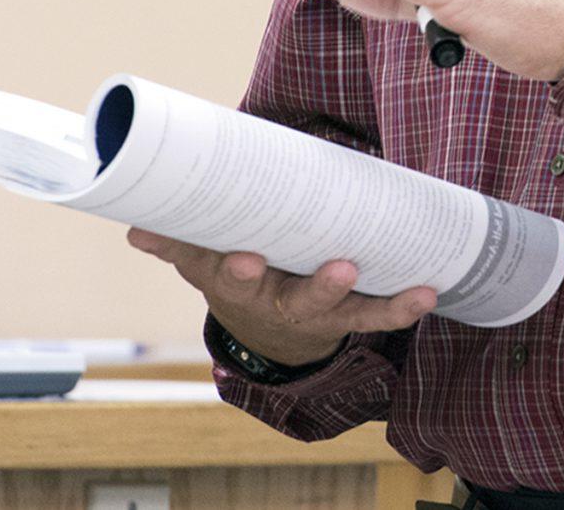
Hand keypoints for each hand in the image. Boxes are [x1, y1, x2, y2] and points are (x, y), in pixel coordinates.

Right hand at [126, 228, 436, 368]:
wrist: (270, 334)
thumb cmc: (240, 274)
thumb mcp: (202, 260)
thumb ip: (177, 240)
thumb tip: (135, 228)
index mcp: (241, 286)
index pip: (234, 279)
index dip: (238, 270)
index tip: (245, 258)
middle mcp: (280, 304)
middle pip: (297, 300)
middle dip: (316, 287)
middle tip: (340, 270)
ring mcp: (319, 313)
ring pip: (342, 311)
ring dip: (367, 297)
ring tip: (397, 284)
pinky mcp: (349, 315)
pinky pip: (376, 314)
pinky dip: (401, 307)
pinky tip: (428, 292)